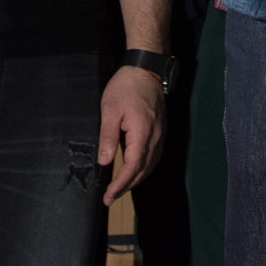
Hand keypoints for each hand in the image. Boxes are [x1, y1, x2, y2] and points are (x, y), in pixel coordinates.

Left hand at [98, 65, 163, 204]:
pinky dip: (145, 168)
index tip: (108, 196)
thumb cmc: (125, 87)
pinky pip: (155, 156)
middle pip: (143, 170)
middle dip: (127, 186)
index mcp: (142, 132)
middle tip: (110, 197)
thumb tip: (104, 162)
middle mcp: (155, 137)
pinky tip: (135, 169)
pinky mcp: (161, 130)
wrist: (146, 69)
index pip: (132, 167)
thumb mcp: (110, 109)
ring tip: (120, 187)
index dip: (120, 184)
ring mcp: (161, 134)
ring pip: (151, 165)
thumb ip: (107, 137)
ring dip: (137, 179)